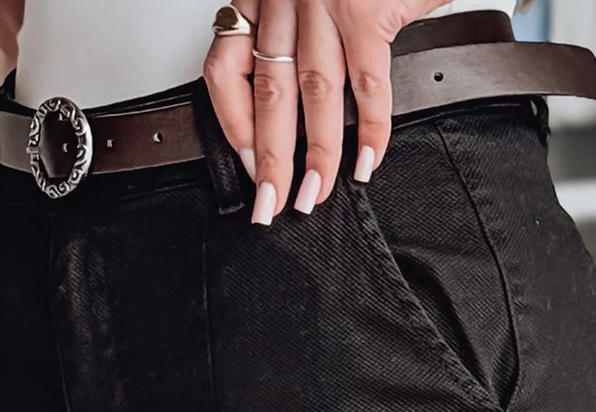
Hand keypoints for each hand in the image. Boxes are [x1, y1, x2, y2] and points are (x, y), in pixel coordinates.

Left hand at [204, 0, 452, 223]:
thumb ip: (289, 28)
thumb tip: (294, 96)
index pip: (225, 70)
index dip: (233, 126)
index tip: (246, 165)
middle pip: (269, 96)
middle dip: (269, 162)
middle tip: (270, 207)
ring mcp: (327, 5)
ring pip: (314, 97)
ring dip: (315, 156)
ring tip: (314, 197)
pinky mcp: (368, 10)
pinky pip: (369, 84)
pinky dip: (371, 129)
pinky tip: (367, 162)